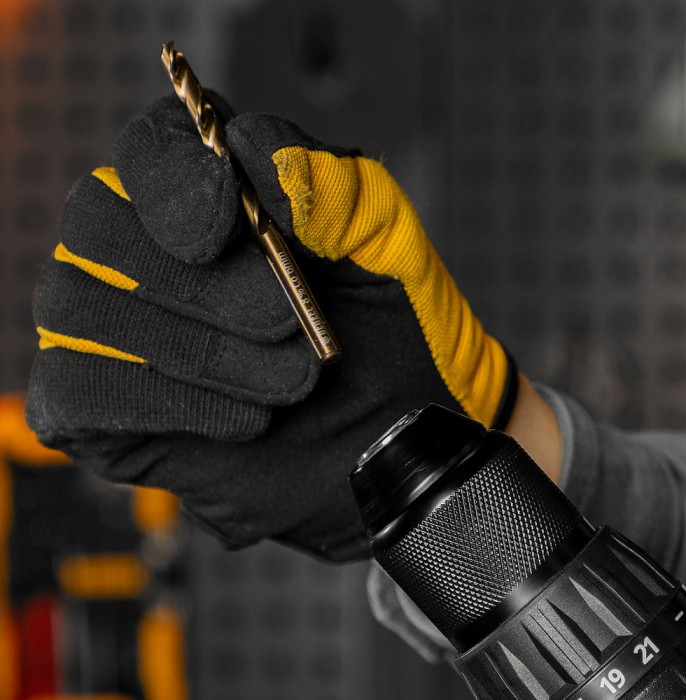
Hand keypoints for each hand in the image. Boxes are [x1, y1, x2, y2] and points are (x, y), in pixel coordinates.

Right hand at [26, 94, 517, 561]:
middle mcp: (146, 252)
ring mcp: (112, 328)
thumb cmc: (388, 335)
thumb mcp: (383, 245)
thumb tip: (246, 150)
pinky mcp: (98, 406)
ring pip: (82, 303)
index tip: (225, 223)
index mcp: (210, 196)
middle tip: (284, 325)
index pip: (150, 148)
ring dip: (199, 351)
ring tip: (289, 384)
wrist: (391, 442)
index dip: (173, 177)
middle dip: (198, 282)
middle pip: (99, 222)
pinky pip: (77, 386)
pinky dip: (167, 402)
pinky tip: (246, 421)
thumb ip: (326, 183)